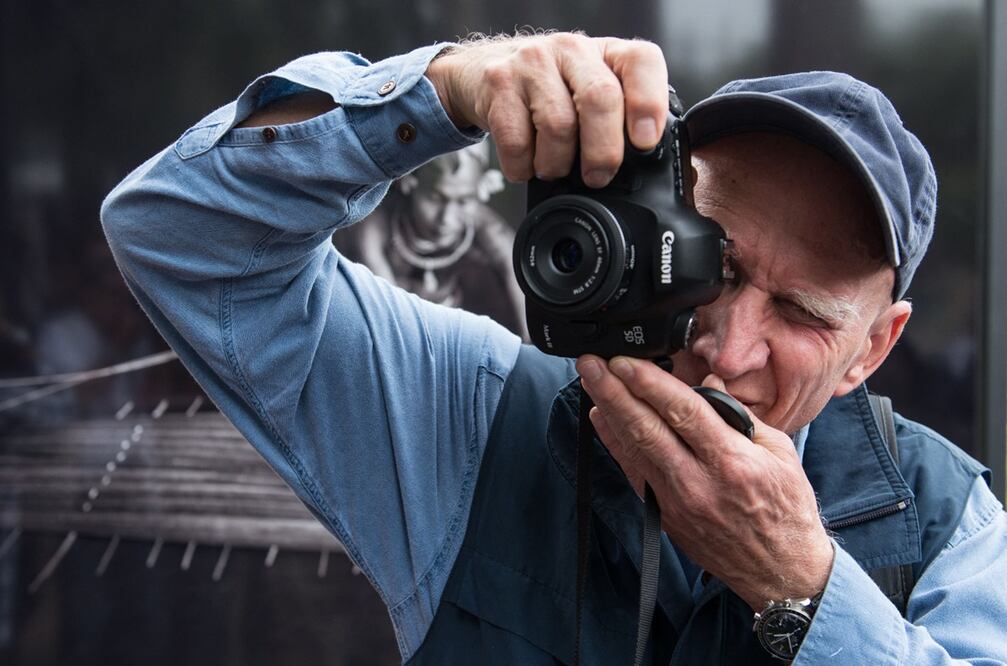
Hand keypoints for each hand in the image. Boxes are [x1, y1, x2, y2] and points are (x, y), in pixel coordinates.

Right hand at [425, 33, 668, 187]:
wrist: (481, 73)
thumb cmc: (549, 91)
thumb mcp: (588, 93)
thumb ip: (617, 118)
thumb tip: (643, 167)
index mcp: (605, 52)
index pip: (641, 62)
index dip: (648, 103)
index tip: (645, 142)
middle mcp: (571, 49)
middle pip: (600, 99)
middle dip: (603, 151)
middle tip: (597, 176)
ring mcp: (532, 63)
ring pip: (559, 126)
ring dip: (558, 164)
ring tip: (554, 167)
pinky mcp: (498, 84)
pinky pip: (517, 142)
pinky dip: (524, 167)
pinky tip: (526, 163)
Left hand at [575, 354, 833, 609]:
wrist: (779, 570)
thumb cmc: (786, 509)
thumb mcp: (780, 453)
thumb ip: (740, 415)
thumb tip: (707, 383)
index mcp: (733, 462)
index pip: (684, 413)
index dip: (650, 384)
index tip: (625, 361)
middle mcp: (699, 483)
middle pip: (647, 429)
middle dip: (615, 392)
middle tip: (591, 364)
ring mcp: (677, 502)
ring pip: (633, 449)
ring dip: (608, 412)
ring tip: (590, 381)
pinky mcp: (665, 515)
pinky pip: (634, 471)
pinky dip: (614, 442)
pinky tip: (601, 418)